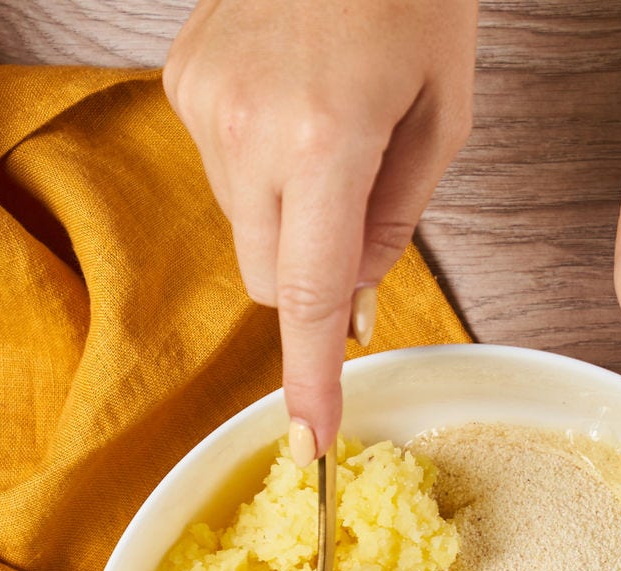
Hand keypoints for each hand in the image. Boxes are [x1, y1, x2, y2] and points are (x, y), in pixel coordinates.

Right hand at [164, 0, 476, 463]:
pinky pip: (219, 166)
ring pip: (241, 223)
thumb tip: (343, 304)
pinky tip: (293, 97)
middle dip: (309, 272)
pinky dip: (259, 160)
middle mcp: (246, 127)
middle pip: (265, 274)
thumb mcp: (442, 118)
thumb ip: (392, 224)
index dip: (307, 377)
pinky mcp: (179, 78)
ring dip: (286, 208)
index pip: (303, 295)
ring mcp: (201, 100)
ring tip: (330, 122)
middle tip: (362, 202)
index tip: (308, 441)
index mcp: (325, 141)